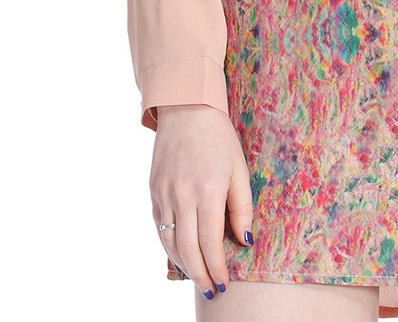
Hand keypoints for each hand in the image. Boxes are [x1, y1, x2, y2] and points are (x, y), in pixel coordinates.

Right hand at [150, 104, 253, 299]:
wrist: (186, 109)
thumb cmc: (218, 138)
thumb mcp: (239, 169)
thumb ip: (241, 207)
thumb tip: (244, 240)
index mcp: (207, 191)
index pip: (210, 243)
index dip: (217, 268)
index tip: (224, 283)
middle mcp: (181, 196)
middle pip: (188, 250)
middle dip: (200, 275)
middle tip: (211, 290)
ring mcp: (164, 195)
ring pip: (169, 243)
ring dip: (183, 265)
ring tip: (197, 277)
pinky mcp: (153, 191)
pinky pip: (159, 228)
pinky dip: (169, 246)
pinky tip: (180, 254)